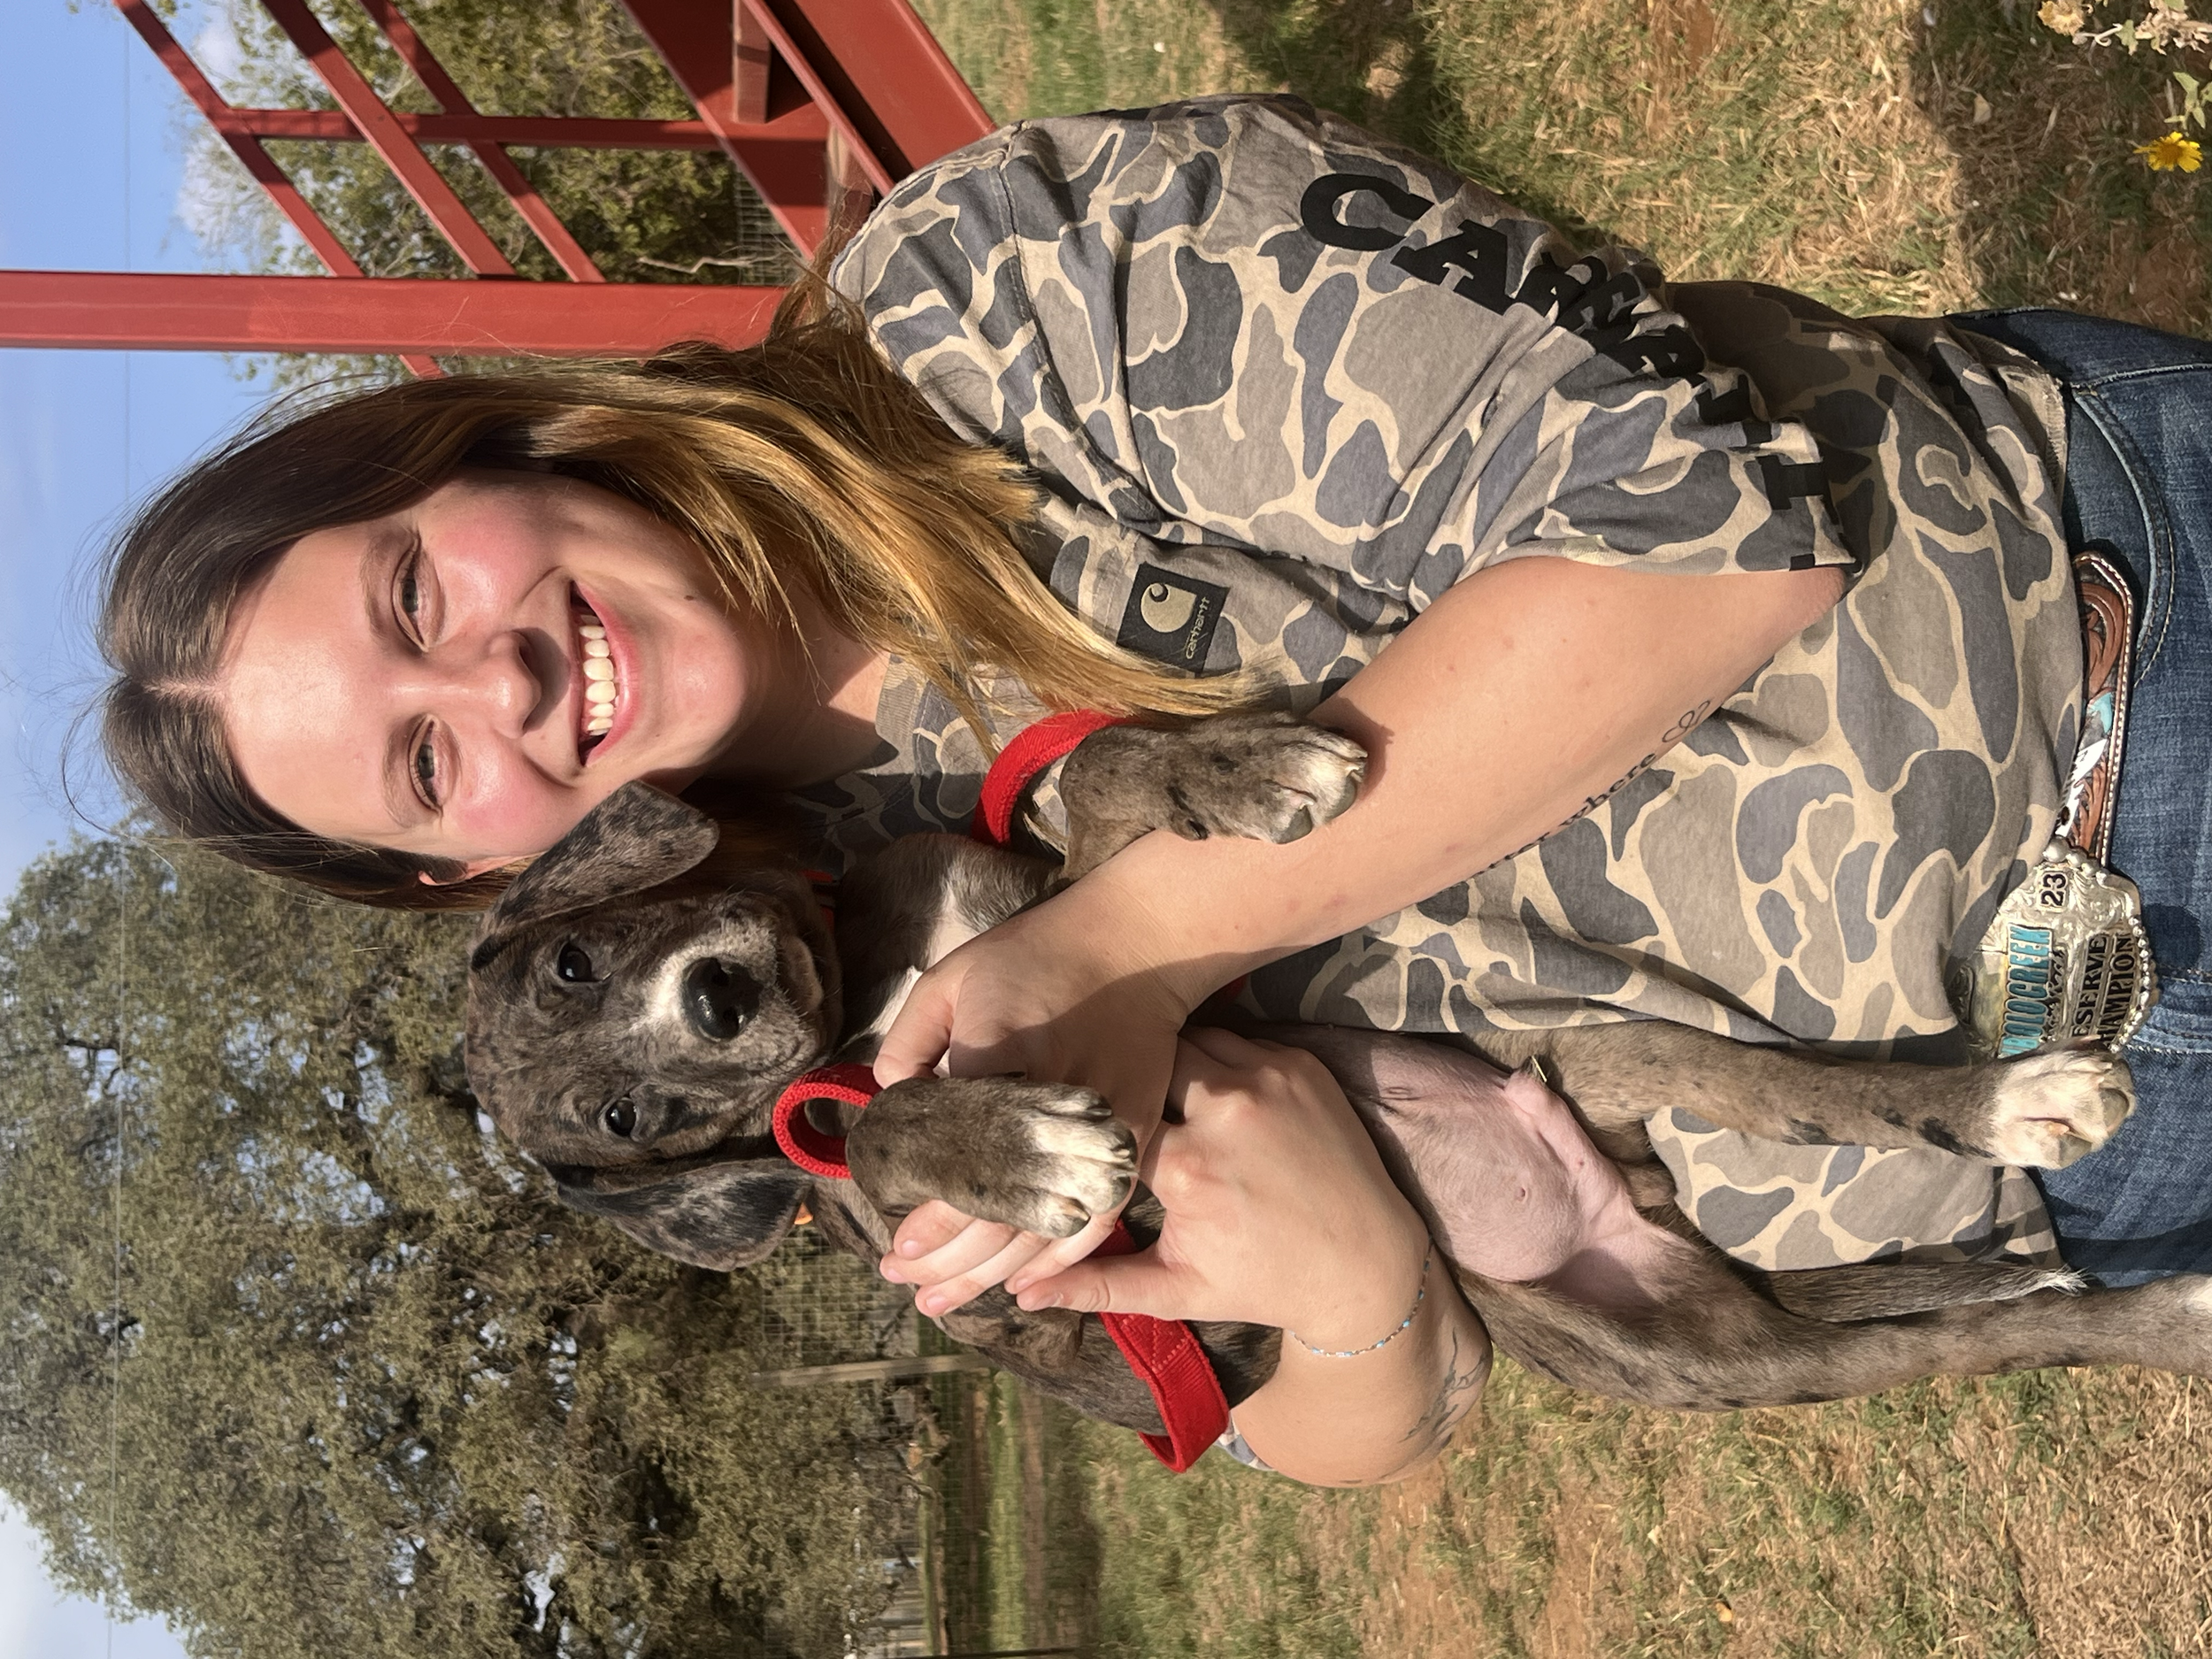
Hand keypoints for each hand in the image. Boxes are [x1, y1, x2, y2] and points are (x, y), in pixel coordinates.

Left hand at [874, 867, 1220, 1310]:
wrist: (1134, 944)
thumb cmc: (1031, 957)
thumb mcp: (949, 980)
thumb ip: (909, 1043)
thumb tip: (889, 1103)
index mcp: (1005, 1063)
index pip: (964, 1160)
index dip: (932, 1214)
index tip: (898, 1247)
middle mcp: (1055, 1108)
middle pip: (1000, 1209)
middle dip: (948, 1258)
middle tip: (903, 1281)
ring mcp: (1101, 1131)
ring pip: (1043, 1225)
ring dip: (989, 1272)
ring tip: (942, 1301)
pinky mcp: (1131, 1139)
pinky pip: (1095, 1217)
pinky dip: (1057, 1258)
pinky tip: (1020, 1285)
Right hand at [1014, 1029, 1431, 1341]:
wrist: (1366, 1264)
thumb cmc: (1263, 1280)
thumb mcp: (1178, 1290)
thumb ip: (1096, 1284)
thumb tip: (1019, 1294)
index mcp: (1187, 1168)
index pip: (1106, 1120)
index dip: (1084, 1125)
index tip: (1069, 1130)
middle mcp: (1226, 1111)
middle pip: (1142, 1064)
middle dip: (1126, 1079)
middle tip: (1112, 1095)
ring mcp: (1267, 1079)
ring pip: (1186, 1041)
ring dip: (1167, 1064)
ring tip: (1151, 1086)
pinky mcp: (1298, 1062)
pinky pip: (1233, 1038)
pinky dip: (1214, 1058)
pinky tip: (1202, 1085)